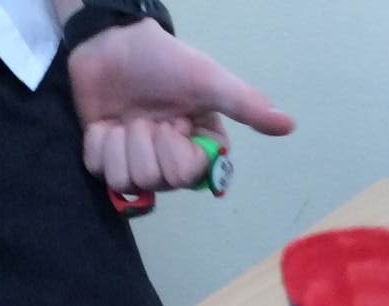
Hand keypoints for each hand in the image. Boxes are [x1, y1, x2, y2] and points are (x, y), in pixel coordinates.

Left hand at [69, 19, 293, 194]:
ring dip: (121, 142)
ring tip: (124, 118)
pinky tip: (105, 123)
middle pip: (155, 181)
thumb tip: (289, 124)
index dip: (176, 150)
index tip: (174, 121)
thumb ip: (245, 105)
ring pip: (126, 180)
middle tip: (147, 116)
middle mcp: (169, 165)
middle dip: (146, 141)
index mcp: (197, 151)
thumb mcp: (208, 81)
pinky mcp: (104, 159)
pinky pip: (99, 171)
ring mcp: (136, 164)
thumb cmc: (162, 60)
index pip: (188, 177)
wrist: (110, 40)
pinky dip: (99, 143)